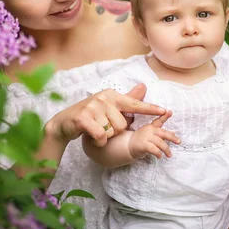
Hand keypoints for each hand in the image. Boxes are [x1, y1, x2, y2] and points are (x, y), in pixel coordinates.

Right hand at [47, 84, 165, 146]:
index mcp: (112, 95)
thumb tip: (143, 87)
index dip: (150, 109)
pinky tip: (92, 136)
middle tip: (102, 126)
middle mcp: (104, 98)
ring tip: (95, 129)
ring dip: (105, 137)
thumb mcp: (108, 106)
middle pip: (123, 125)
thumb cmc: (89, 115)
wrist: (64, 122)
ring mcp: (93, 107)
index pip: (134, 104)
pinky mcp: (84, 118)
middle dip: (114, 131)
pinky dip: (99, 141)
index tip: (165, 111)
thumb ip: (127, 100)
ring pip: (112, 132)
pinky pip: (102, 136)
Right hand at [128, 110, 179, 158]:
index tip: (170, 112)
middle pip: (162, 133)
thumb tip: (173, 134)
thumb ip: (161, 134)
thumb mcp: (151, 135)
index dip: (164, 116)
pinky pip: (154, 149)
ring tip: (169, 155)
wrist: (128, 146)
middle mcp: (149, 130)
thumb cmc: (141, 140)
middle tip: (178, 141)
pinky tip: (160, 156)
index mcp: (151, 127)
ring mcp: (146, 137)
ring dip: (166, 149)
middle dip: (172, 137)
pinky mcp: (143, 145)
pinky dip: (158, 153)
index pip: (158, 121)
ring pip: (160, 142)